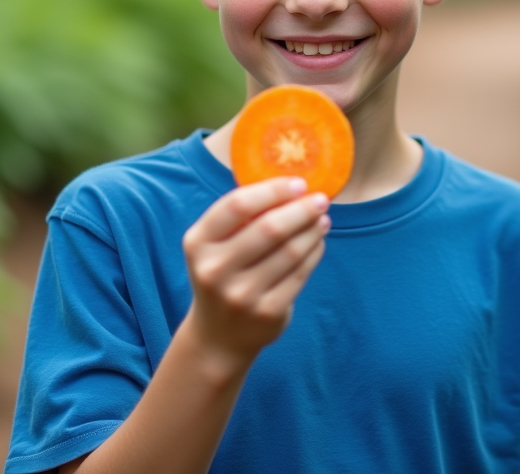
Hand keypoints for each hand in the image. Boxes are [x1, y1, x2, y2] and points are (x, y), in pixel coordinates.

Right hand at [181, 177, 330, 369]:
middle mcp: (215, 270)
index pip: (237, 206)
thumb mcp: (214, 246)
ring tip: (322, 218)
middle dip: (300, 209)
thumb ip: (240, 218)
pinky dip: (314, 253)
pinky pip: (299, 274)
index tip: (298, 183)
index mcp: (198, 243)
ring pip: (289, 252)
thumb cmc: (222, 275)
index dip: (272, 190)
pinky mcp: (267, 313)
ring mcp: (241, 295)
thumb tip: (290, 185)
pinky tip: (318, 241)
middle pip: (268, 228)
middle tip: (320, 198)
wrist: (218, 336)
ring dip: (312, 230)